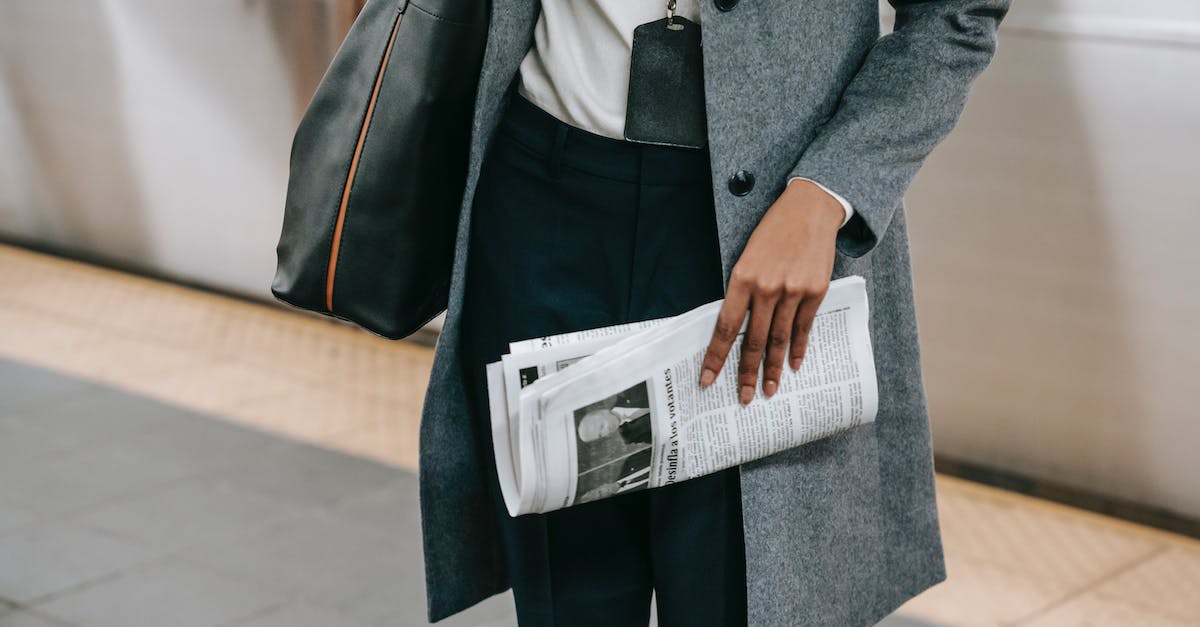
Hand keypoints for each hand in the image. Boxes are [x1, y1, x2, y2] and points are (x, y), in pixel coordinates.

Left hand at [698, 178, 842, 403]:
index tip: (707, 380)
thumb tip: (736, 327)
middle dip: (746, 373)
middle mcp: (766, 288)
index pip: (725, 327)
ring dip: (772, 369)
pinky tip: (793, 366)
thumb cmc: (773, 232)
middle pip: (752, 340)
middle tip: (743, 398)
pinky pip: (803, 328)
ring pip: (779, 339)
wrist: (809, 209)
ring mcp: (792, 291)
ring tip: (767, 391)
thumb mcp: (747, 256)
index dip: (715, 357)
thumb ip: (743, 291)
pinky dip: (798, 349)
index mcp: (742, 278)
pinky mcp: (815, 291)